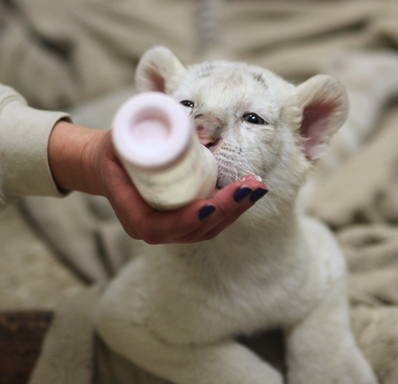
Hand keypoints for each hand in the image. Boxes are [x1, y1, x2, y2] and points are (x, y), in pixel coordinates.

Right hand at [48, 121, 267, 243]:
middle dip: (225, 210)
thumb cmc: (116, 150)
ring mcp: (171, 230)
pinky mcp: (186, 223)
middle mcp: (153, 229)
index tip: (209, 204)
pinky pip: (212, 223)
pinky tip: (250, 192)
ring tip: (257, 186)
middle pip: (194, 230)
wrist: (111, 165)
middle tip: (249, 187)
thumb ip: (136, 127)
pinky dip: (233, 210)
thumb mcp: (120, 137)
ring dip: (235, 210)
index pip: (159, 226)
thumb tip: (168, 110)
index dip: (185, 218)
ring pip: (208, 229)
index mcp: (133, 216)